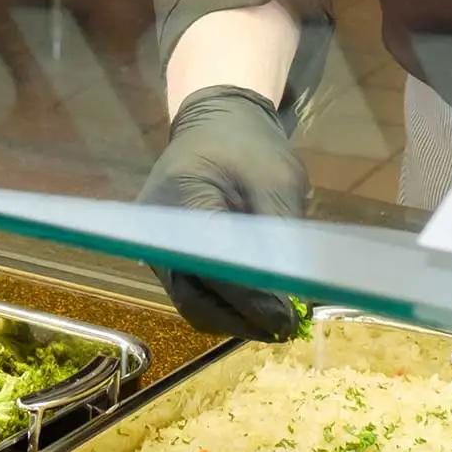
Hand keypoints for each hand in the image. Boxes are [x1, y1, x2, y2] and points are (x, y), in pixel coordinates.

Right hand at [140, 86, 306, 340]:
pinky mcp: (168, 257)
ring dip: (236, 318)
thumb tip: (295, 296)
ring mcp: (157, 249)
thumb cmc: (248, 145)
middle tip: (288, 329)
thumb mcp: (277, 179)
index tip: (291, 318)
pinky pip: (195, 291)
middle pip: (195, 298)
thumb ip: (282, 236)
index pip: (214, 267)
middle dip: (243, 320)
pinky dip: (227, 305)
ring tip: (279, 321)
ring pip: (194, 302)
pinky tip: (260, 306)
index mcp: (181, 201)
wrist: (216, 123)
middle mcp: (156, 233)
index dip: (253, 300)